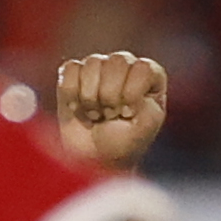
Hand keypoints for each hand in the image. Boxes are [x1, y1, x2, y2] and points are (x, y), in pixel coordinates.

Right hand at [51, 51, 170, 171]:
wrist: (94, 159)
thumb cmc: (123, 144)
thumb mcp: (144, 130)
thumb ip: (148, 109)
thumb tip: (130, 90)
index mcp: (149, 76)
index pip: (142, 68)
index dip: (132, 92)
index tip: (127, 114)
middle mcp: (126, 66)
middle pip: (117, 62)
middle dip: (110, 95)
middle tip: (109, 116)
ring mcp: (99, 67)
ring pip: (92, 63)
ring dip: (90, 98)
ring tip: (95, 115)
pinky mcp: (74, 73)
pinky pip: (70, 69)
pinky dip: (71, 93)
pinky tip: (78, 109)